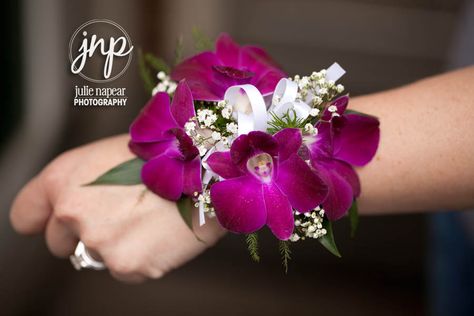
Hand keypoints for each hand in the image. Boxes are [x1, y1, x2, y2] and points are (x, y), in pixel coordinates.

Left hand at [10, 135, 224, 282]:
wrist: (207, 165)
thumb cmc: (163, 152)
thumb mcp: (109, 155)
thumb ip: (81, 185)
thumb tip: (74, 212)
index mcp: (62, 179)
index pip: (26, 215)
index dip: (42, 220)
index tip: (55, 223)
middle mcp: (72, 213)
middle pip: (59, 243)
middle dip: (85, 233)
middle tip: (122, 214)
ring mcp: (99, 241)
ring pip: (98, 255)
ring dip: (119, 244)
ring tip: (151, 217)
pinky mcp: (127, 264)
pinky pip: (127, 268)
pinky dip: (144, 256)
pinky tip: (163, 231)